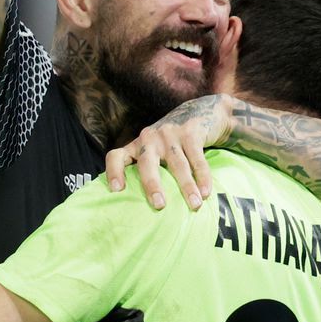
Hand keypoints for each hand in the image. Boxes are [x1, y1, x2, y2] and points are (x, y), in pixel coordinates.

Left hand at [104, 95, 232, 211]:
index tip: (117, 190)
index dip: (114, 172)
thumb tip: (140, 209)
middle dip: (152, 185)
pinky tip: (206, 192)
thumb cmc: (172, 143)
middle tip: (159, 205)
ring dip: (187, 187)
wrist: (200, 112)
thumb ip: (148, 170)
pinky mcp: (190, 133)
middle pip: (147, 164)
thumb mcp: (155, 150)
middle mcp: (149, 138)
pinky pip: (197, 159)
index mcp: (136, 146)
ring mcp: (170, 134)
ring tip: (194, 205)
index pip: (116, 156)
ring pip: (178, 165)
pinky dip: (203, 177)